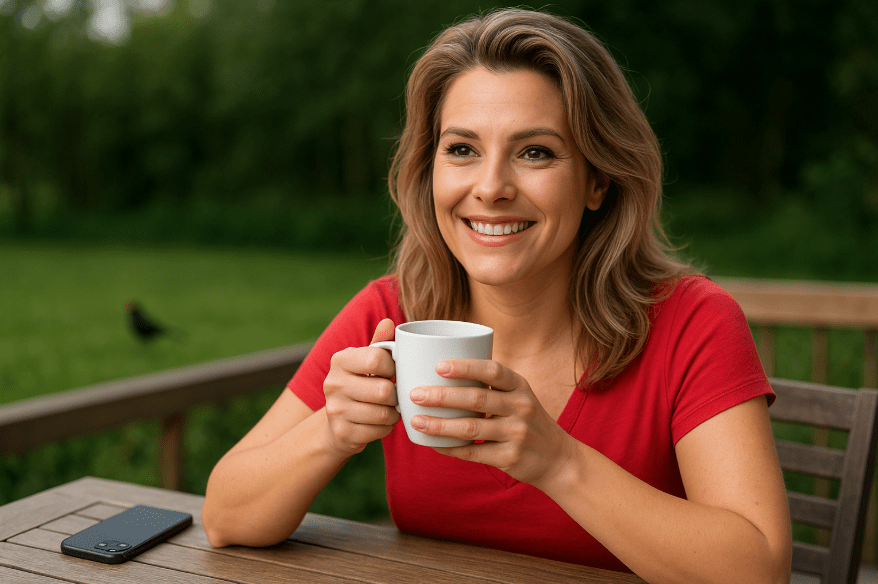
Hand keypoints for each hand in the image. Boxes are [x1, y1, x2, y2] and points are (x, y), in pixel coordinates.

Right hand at [322, 318, 400, 455]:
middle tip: (394, 395)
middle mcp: (332, 383)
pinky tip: (380, 422)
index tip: (392, 372)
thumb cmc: (359, 385)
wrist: (337, 423)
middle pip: (383, 390)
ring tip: (390, 408)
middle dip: (396, 395)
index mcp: (340, 360)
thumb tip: (389, 322)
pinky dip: (387, 427)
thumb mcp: (366, 362)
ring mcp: (335, 410)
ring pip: (384, 413)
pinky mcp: (343, 433)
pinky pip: (380, 431)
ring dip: (394, 413)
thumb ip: (380, 343)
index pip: (376, 359)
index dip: (393, 367)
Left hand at [409, 359, 576, 488]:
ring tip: (416, 421)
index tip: (438, 366)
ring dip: (439, 425)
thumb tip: (441, 370)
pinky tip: (432, 444)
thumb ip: (491, 385)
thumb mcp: (519, 396)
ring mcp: (516, 434)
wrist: (558, 459)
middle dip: (442, 396)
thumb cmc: (527, 420)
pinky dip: (450, 448)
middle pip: (476, 398)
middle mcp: (520, 408)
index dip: (465, 367)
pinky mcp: (509, 458)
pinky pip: (473, 452)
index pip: (493, 370)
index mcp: (520, 386)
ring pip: (471, 428)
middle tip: (415, 394)